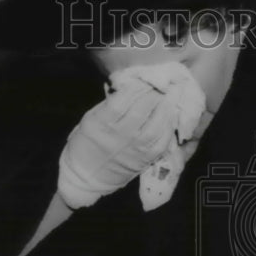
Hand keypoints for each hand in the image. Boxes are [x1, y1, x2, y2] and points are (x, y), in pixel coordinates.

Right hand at [58, 85, 177, 208]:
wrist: (85, 177)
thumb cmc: (85, 144)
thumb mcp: (90, 119)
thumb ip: (109, 104)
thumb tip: (131, 87)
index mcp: (101, 123)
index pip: (123, 100)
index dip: (137, 87)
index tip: (145, 78)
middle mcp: (118, 136)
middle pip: (141, 110)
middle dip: (154, 93)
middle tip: (162, 84)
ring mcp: (133, 149)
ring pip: (155, 125)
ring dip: (165, 108)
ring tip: (170, 96)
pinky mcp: (144, 159)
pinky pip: (161, 142)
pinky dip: (168, 127)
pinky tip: (169, 116)